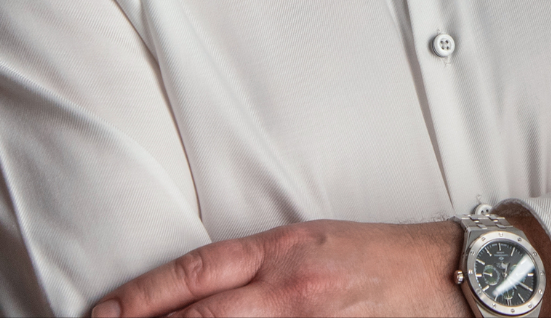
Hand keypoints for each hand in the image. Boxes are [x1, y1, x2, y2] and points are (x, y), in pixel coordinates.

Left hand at [90, 219, 465, 316]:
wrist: (448, 275)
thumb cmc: (379, 257)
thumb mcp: (313, 241)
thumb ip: (255, 264)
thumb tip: (193, 294)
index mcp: (283, 249)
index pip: (196, 271)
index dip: (143, 295)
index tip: (103, 313)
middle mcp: (291, 288)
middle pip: (202, 315)